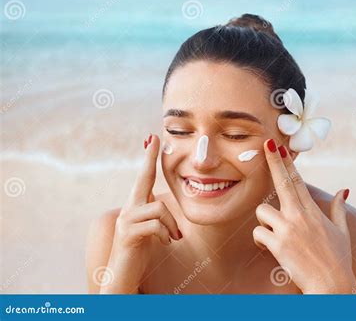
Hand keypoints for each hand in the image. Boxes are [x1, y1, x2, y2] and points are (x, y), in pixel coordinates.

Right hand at [102, 134, 181, 293]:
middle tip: (154, 138)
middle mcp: (128, 208)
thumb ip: (149, 211)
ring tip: (175, 238)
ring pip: (159, 209)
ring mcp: (126, 220)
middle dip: (149, 158)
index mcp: (136, 205)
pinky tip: (167, 243)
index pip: (144, 177)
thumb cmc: (139, 250)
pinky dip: (166, 235)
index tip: (152, 138)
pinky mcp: (128, 234)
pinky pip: (156, 226)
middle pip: (143, 179)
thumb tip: (154, 197)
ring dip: (172, 225)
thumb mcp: (147, 227)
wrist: (122, 275)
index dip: (148, 158)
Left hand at [253, 139, 355, 293]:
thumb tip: (344, 190)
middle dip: (273, 161)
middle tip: (266, 144)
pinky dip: (260, 240)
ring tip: (273, 234)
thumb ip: (338, 209)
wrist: (331, 285)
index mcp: (312, 211)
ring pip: (262, 211)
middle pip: (282, 182)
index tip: (280, 148)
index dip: (287, 163)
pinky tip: (269, 249)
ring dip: (263, 221)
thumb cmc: (337, 259)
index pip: (297, 181)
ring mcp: (288, 229)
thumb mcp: (341, 231)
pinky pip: (258, 233)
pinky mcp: (278, 244)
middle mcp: (299, 215)